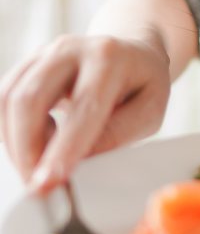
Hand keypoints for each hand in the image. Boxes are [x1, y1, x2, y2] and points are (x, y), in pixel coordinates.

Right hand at [0, 35, 170, 193]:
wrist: (132, 53)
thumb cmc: (142, 84)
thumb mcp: (150, 110)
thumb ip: (118, 134)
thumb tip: (79, 160)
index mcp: (110, 58)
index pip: (84, 106)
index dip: (64, 147)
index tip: (50, 180)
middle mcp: (72, 49)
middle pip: (31, 98)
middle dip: (27, 148)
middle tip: (36, 184)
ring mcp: (45, 54)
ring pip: (9, 98)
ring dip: (15, 142)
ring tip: (38, 165)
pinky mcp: (28, 65)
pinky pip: (3, 98)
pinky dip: (11, 129)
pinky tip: (37, 141)